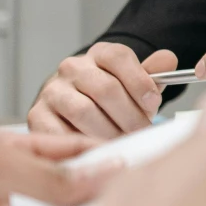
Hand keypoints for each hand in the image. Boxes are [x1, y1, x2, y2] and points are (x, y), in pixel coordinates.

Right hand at [28, 43, 177, 138]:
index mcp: (99, 54)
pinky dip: (81, 144)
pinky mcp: (37, 116)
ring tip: (123, 144)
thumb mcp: (134, 84)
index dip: (139, 81)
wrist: (72, 110)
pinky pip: (60, 132)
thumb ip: (152, 74)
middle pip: (106, 88)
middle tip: (142, 134)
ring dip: (108, 132)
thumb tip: (168, 60)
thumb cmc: (110, 100)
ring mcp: (52, 91)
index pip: (119, 57)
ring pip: (84, 111)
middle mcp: (72, 68)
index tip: (154, 103)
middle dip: (129, 115)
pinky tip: (97, 151)